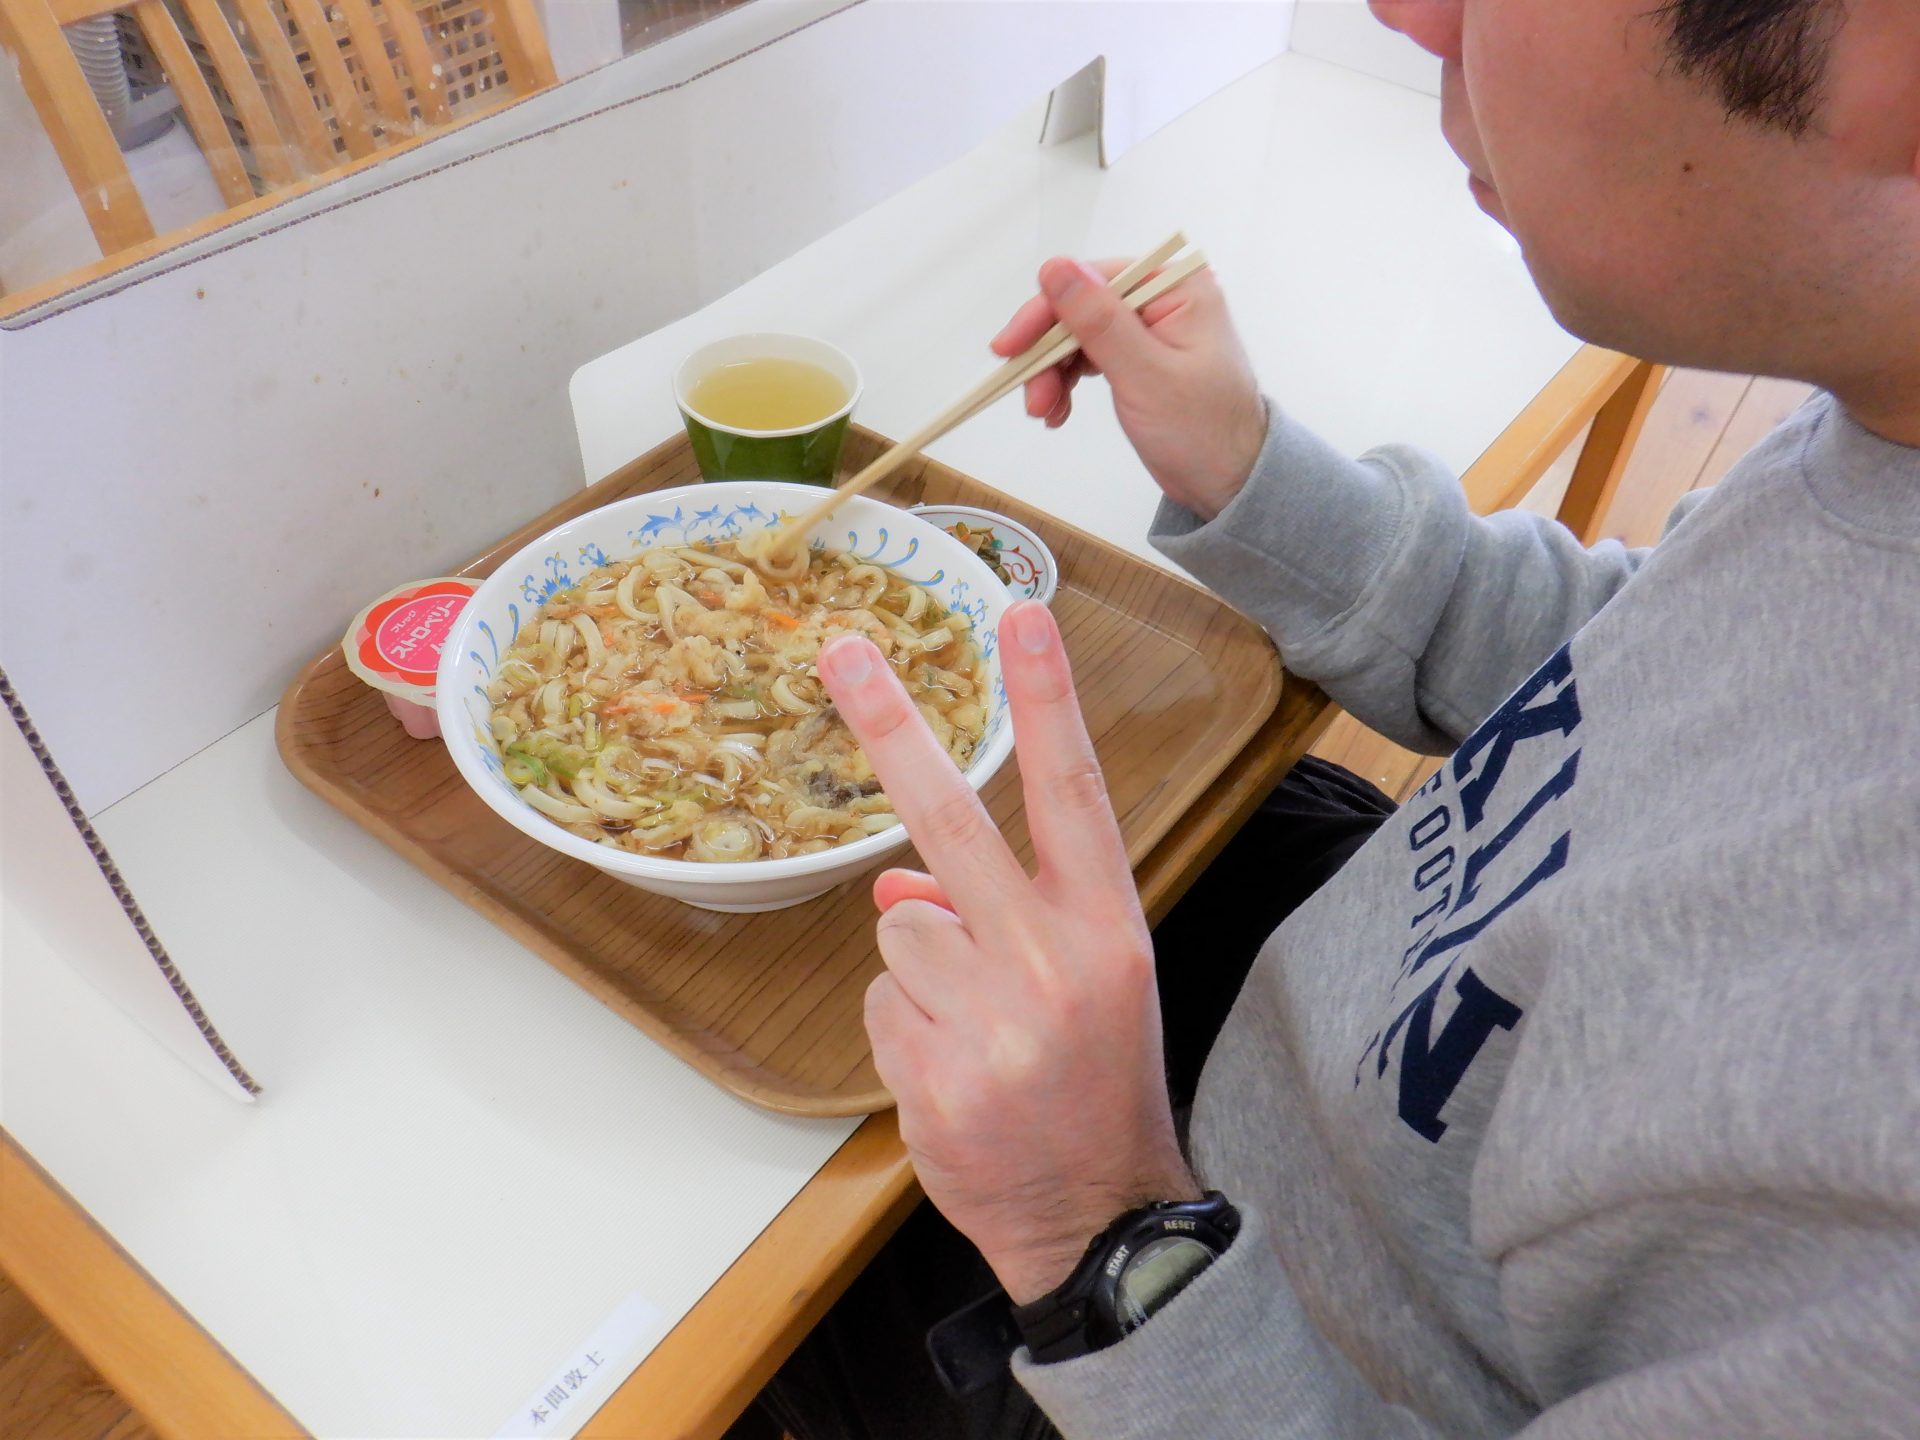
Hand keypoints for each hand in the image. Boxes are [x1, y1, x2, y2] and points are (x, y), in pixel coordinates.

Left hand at [817, 604, 1197, 1304]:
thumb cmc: (1095, 1078)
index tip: (1024, 615)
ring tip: (976, 1031)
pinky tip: (956, 1074)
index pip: (1075, 790)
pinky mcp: (935, 1075)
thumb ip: (1008, 912)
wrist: (1097, 1212)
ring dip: (920, 970)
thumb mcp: (1085, 980)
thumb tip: (898, 877)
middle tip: (839, 652)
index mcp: (1105, 925)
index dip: (1049, 699)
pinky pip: (881, 1003)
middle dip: (892, 727)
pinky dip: (905, 1032)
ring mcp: (993, 1021)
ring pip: (898, 927)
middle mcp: (1053, 960)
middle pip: (952, 821)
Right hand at [993, 256, 1266, 520]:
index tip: (1010, 349)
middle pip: (1081, 308)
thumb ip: (1098, 320)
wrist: (1230, 482)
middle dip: (1048, 353)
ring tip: (1044, 412)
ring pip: (1079, 335)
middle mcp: (1163, 298)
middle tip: (1030, 398)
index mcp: (1176, 287)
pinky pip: (1090, 357)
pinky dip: (1068, 382)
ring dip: (1053, 373)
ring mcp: (1151, 329)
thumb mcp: (1145, 375)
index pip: (1092, 280)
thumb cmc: (1203, 432)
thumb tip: (1054, 268)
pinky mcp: (1140, 358)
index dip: (1046, 312)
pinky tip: (1058, 411)